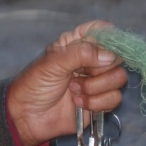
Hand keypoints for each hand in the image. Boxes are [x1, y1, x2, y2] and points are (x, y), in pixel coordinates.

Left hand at [7, 20, 127, 145]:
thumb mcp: (53, 63)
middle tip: (78, 74)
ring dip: (96, 87)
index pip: (101, 29)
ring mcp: (95, 80)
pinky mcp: (100, 101)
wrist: (27, 116)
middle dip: (99, 68)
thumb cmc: (33, 85)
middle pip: (115, 56)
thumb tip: (110, 56)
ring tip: (73, 90)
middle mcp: (88, 60)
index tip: (99, 50)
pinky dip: (96, 102)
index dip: (107, 37)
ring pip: (118, 78)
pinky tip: (77, 103)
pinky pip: (114, 98)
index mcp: (75, 44)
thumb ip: (81, 54)